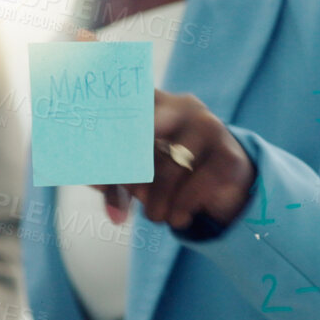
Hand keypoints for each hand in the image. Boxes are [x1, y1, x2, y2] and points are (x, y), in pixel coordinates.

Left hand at [97, 88, 255, 231]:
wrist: (223, 181)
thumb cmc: (164, 169)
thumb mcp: (131, 173)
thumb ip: (110, 180)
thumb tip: (103, 196)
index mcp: (150, 100)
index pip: (120, 106)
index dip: (103, 132)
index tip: (90, 158)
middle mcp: (180, 105)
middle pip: (142, 132)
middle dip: (128, 169)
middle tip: (129, 194)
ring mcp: (208, 126)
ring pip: (170, 166)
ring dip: (157, 200)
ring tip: (154, 215)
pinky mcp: (229, 155)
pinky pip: (196, 186)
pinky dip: (181, 208)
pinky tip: (176, 218)